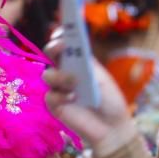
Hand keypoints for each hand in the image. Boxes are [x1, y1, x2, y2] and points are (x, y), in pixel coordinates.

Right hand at [43, 33, 135, 152]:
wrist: (111, 126)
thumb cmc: (109, 100)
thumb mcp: (101, 77)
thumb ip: (86, 63)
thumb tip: (73, 45)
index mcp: (78, 62)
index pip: (65, 45)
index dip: (61, 36)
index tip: (63, 31)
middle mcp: (65, 72)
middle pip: (50, 54)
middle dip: (53, 47)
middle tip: (61, 46)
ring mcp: (58, 88)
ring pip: (48, 74)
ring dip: (61, 76)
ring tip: (75, 84)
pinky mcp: (54, 104)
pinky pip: (50, 95)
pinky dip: (61, 96)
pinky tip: (73, 100)